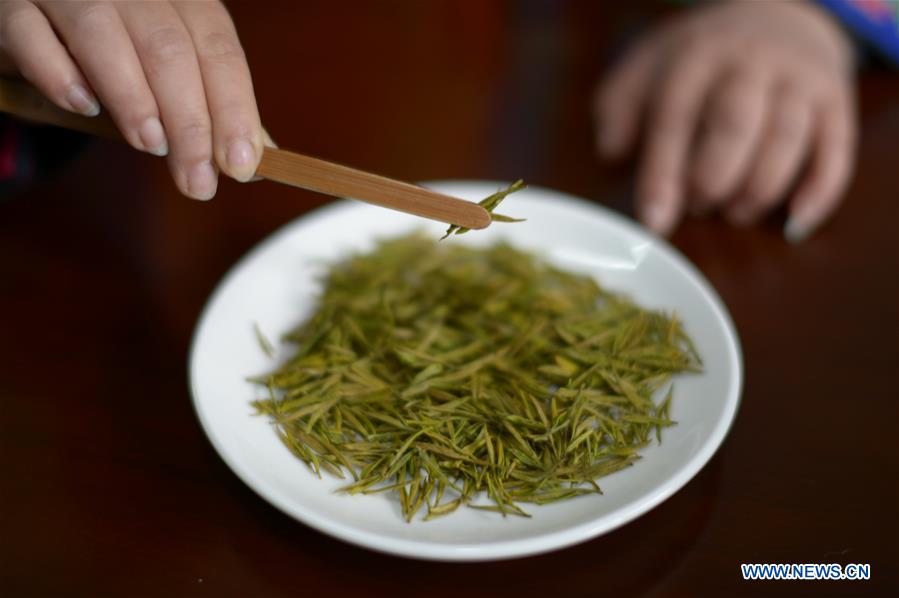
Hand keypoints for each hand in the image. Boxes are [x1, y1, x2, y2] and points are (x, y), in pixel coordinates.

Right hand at [0, 0, 264, 199]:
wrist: (33, 16)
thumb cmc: (110, 50)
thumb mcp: (168, 69)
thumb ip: (212, 106)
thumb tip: (258, 159)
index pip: (218, 49)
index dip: (234, 109)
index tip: (241, 165)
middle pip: (169, 49)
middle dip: (190, 122)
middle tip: (198, 181)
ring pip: (104, 34)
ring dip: (133, 98)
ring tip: (150, 145)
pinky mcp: (11, 4)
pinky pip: (30, 33)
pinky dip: (57, 73)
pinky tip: (81, 107)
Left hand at [594, 0, 856, 241]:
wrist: (779, 13)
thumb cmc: (702, 57)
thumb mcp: (649, 66)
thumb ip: (619, 106)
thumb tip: (611, 152)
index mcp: (696, 56)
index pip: (675, 118)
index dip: (662, 174)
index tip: (655, 221)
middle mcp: (751, 62)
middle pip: (734, 126)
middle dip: (712, 179)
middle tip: (700, 207)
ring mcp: (799, 79)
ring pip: (786, 140)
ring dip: (758, 190)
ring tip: (734, 213)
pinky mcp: (836, 99)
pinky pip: (836, 150)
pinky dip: (818, 191)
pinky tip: (794, 222)